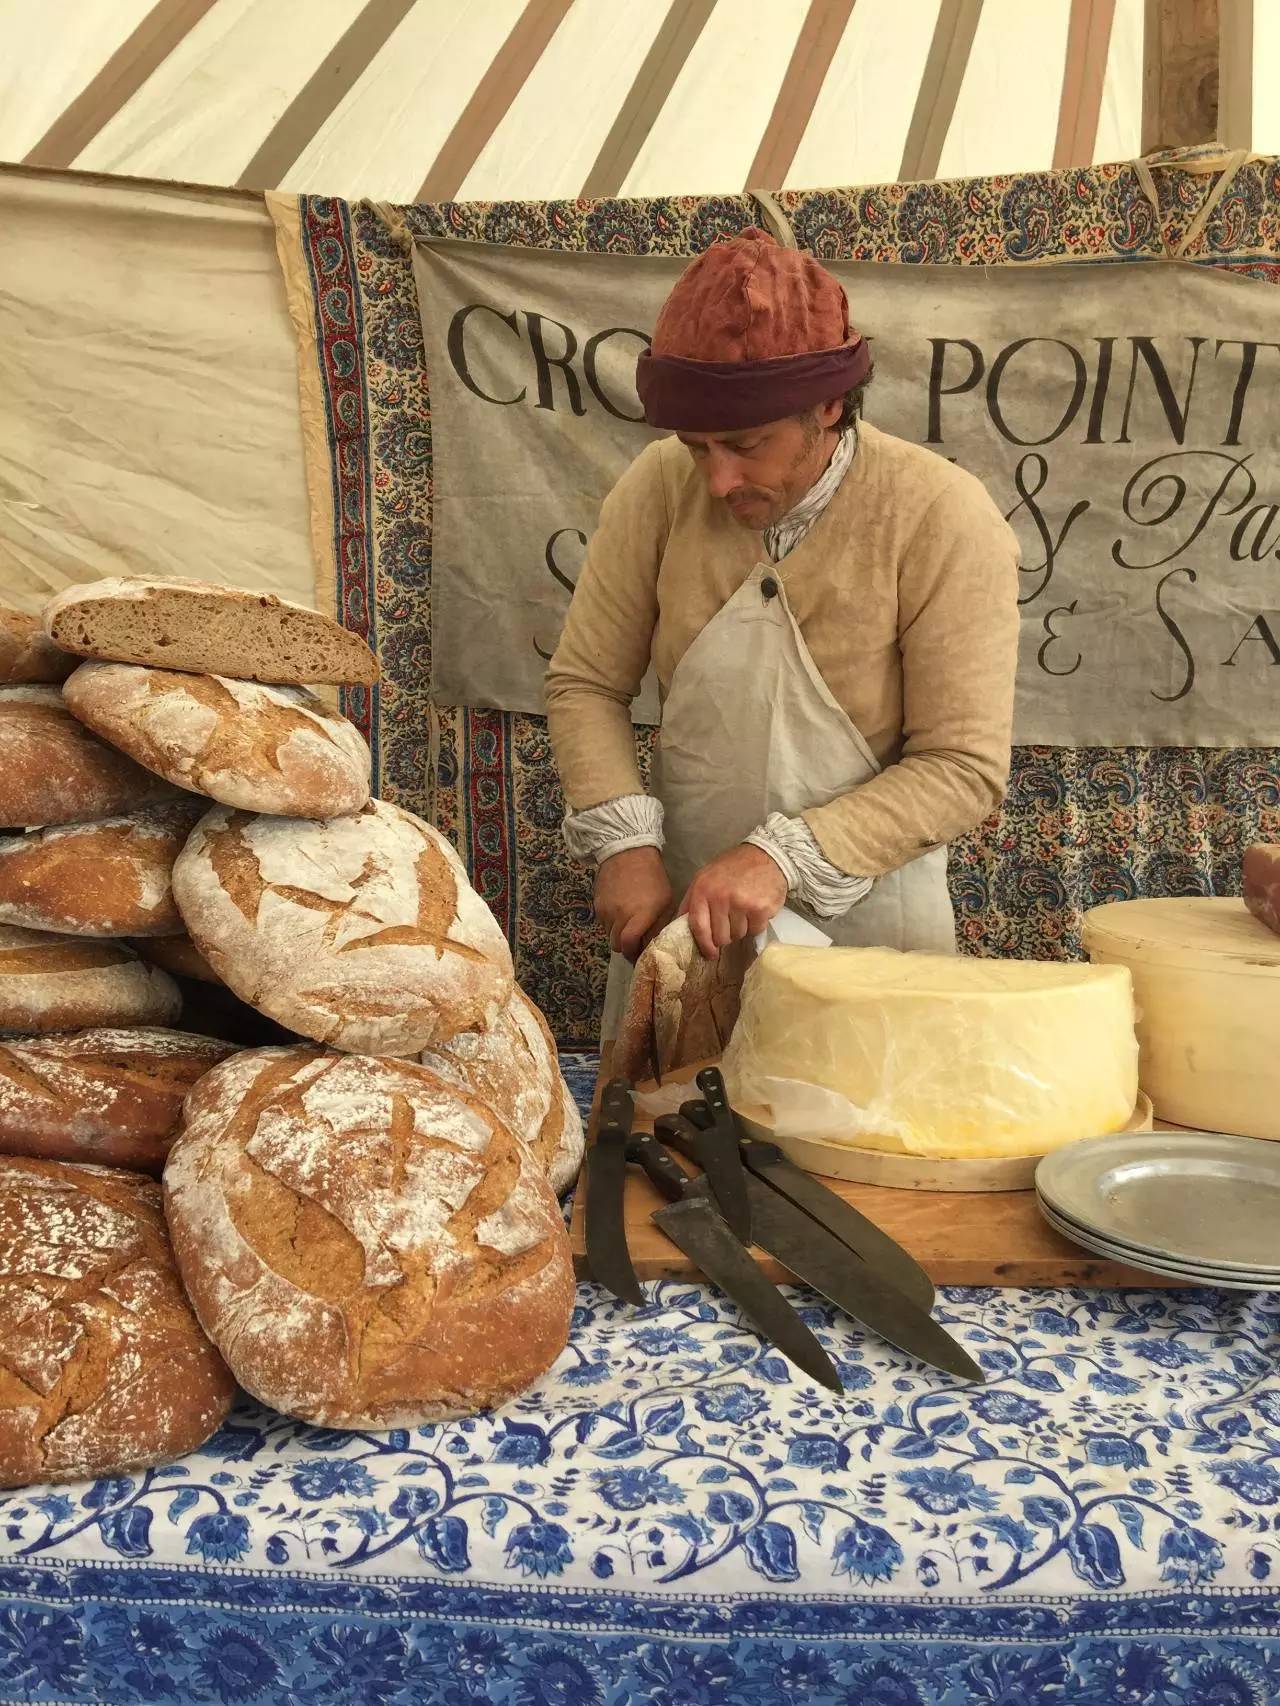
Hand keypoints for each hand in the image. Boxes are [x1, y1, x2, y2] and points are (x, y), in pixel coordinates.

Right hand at [594, 847, 674, 961]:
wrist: (628, 852)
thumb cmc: (653, 878)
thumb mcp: (664, 902)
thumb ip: (658, 927)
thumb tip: (653, 947)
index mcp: (639, 916)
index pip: (628, 946)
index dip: (633, 955)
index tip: (640, 957)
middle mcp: (619, 916)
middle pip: (616, 945)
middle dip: (626, 947)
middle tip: (635, 942)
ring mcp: (605, 911)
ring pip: (609, 935)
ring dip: (618, 935)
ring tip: (629, 924)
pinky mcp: (596, 905)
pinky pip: (603, 923)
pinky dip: (612, 923)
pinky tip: (620, 912)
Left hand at [679, 844, 787, 958]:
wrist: (767, 855)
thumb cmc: (733, 867)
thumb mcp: (705, 877)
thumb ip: (692, 901)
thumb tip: (679, 925)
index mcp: (703, 890)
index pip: (698, 927)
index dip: (704, 945)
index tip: (710, 954)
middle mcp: (721, 898)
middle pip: (720, 937)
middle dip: (725, 935)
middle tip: (730, 923)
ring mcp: (742, 904)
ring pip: (738, 935)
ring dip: (740, 929)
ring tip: (743, 911)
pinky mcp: (761, 909)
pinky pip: (755, 930)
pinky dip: (755, 924)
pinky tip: (756, 909)